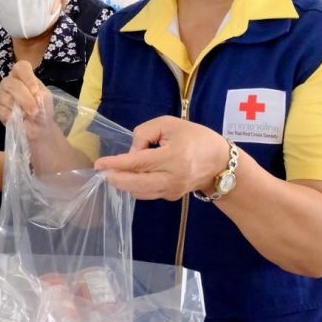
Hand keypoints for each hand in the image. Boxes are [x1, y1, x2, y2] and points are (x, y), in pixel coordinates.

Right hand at [0, 61, 53, 131]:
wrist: (40, 125)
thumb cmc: (42, 107)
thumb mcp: (45, 98)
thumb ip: (40, 95)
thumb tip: (33, 98)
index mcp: (22, 75)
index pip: (21, 67)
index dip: (28, 78)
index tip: (36, 92)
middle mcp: (10, 82)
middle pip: (12, 83)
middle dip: (25, 98)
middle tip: (34, 111)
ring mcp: (2, 95)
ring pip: (7, 98)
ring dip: (21, 108)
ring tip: (30, 116)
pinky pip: (3, 111)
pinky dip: (13, 116)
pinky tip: (20, 119)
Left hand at [93, 116, 230, 200]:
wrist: (221, 163)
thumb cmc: (196, 138)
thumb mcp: (169, 124)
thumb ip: (145, 133)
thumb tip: (131, 152)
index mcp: (173, 157)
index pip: (139, 163)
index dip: (116, 164)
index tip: (99, 164)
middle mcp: (172, 178)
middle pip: (136, 184)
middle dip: (116, 179)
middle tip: (102, 173)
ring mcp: (172, 191)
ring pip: (140, 192)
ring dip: (123, 184)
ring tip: (113, 173)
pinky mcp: (171, 197)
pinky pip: (147, 194)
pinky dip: (135, 187)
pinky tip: (129, 178)